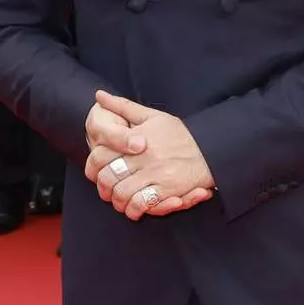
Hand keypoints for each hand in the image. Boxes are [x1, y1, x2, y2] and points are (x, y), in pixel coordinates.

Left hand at [84, 89, 214, 219]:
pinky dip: (135, 209)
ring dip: (118, 201)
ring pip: (123, 194)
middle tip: (106, 192)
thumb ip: (124, 107)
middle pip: (109, 178)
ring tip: (119, 202)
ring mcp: (155, 175)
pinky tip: (134, 209)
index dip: (93, 167)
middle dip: (104, 189)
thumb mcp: (152, 116)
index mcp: (136, 140)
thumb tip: (100, 95)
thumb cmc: (180, 134)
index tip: (96, 172)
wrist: (210, 149)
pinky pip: (143, 204)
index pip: (102, 155)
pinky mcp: (167, 190)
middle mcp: (143, 158)